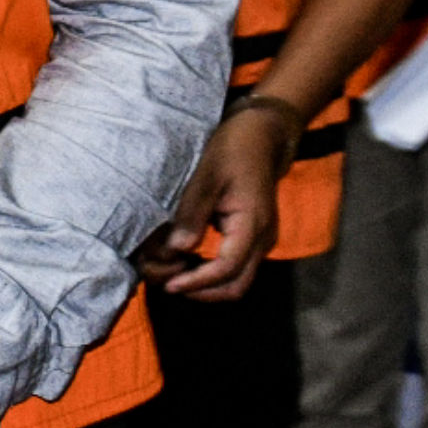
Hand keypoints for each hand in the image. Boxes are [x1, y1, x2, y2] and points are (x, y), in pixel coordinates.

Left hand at [138, 105, 288, 300]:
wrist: (262, 136)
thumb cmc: (234, 149)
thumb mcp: (208, 174)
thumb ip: (193, 212)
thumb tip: (176, 250)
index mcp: (253, 224)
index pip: (227, 269)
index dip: (197, 282)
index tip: (169, 284)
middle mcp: (262, 240)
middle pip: (235, 286)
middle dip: (200, 292)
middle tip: (166, 284)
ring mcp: (260, 241)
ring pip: (235, 281)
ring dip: (204, 286)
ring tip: (171, 275)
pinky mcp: (252, 238)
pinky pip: (233, 268)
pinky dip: (210, 273)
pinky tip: (185, 263)